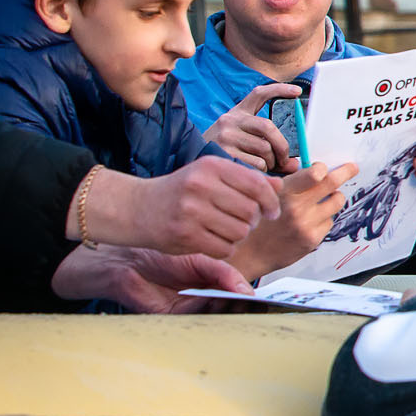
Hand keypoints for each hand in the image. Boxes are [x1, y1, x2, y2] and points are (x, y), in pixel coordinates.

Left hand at [50, 246, 254, 312]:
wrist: (128, 261)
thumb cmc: (163, 256)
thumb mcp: (202, 261)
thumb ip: (225, 274)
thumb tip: (248, 292)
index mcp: (214, 287)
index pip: (240, 296)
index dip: (255, 297)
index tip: (272, 295)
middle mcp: (205, 301)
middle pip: (232, 309)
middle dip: (247, 306)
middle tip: (260, 301)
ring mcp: (191, 310)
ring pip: (218, 315)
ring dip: (230, 308)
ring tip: (241, 298)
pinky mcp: (175, 317)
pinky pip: (198, 316)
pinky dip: (210, 308)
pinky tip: (218, 298)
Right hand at [82, 159, 282, 258]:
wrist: (136, 208)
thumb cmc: (180, 191)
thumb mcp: (211, 175)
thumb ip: (246, 180)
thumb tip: (279, 186)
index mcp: (211, 167)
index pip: (257, 185)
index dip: (271, 202)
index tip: (272, 212)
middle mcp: (201, 186)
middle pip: (251, 211)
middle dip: (252, 221)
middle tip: (242, 222)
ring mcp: (191, 212)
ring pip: (240, 232)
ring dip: (239, 235)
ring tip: (225, 230)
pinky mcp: (185, 235)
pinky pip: (225, 248)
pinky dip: (225, 248)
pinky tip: (213, 240)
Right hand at [206, 84, 303, 172]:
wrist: (191, 164)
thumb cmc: (224, 151)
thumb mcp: (242, 140)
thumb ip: (270, 149)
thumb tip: (294, 165)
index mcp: (237, 113)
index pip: (259, 94)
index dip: (279, 90)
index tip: (297, 91)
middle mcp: (230, 120)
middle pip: (268, 127)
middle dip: (283, 146)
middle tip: (285, 159)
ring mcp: (225, 136)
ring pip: (264, 148)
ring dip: (272, 162)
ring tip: (265, 167)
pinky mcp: (223, 153)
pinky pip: (256, 164)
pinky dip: (262, 171)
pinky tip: (253, 172)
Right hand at [232, 161, 358, 277]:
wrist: (250, 252)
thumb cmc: (260, 220)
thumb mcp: (268, 194)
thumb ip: (292, 182)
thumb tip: (317, 170)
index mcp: (284, 192)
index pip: (314, 174)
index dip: (322, 168)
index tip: (324, 167)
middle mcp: (296, 208)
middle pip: (332, 184)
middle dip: (345, 172)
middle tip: (352, 168)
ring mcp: (306, 225)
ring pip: (336, 202)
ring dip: (334, 197)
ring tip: (323, 200)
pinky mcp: (312, 239)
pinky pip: (330, 221)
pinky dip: (324, 218)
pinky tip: (309, 221)